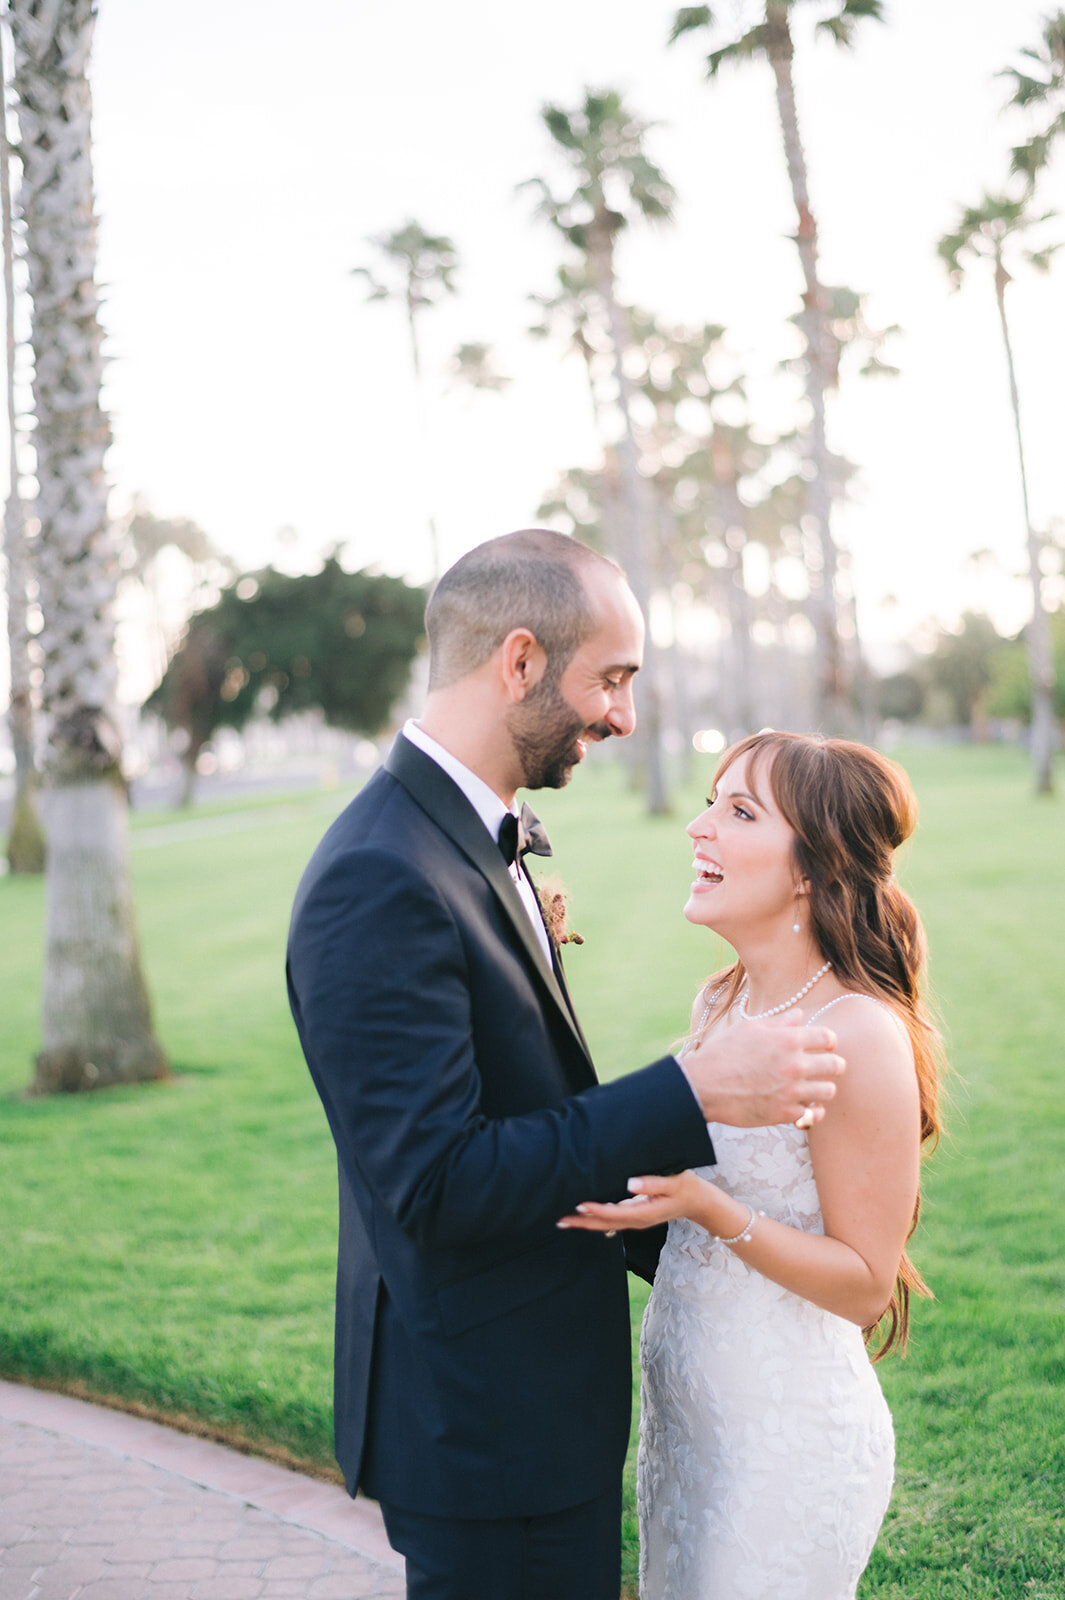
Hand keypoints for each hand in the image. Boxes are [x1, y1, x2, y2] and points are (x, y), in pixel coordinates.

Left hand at [557, 1173, 707, 1232]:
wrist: (699, 1202)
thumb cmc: (688, 1188)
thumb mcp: (675, 1182)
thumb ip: (653, 1183)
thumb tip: (630, 1184)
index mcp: (645, 1213)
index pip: (615, 1213)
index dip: (596, 1210)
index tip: (579, 1204)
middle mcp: (638, 1220)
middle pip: (605, 1224)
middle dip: (582, 1223)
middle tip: (559, 1220)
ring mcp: (636, 1220)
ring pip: (606, 1224)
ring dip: (585, 1222)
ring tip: (564, 1219)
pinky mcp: (636, 1216)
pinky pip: (612, 1220)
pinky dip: (596, 1218)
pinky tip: (585, 1214)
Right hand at [683, 1010, 844, 1127]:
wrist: (702, 1086)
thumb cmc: (722, 1053)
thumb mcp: (749, 1029)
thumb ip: (779, 1022)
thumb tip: (799, 1015)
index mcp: (788, 1040)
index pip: (827, 1037)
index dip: (829, 1041)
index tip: (825, 1046)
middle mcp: (795, 1064)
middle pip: (836, 1065)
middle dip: (833, 1065)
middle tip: (826, 1068)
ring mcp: (792, 1091)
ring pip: (828, 1091)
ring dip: (823, 1089)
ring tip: (814, 1088)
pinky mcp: (785, 1113)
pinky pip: (814, 1114)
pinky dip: (812, 1111)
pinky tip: (806, 1106)